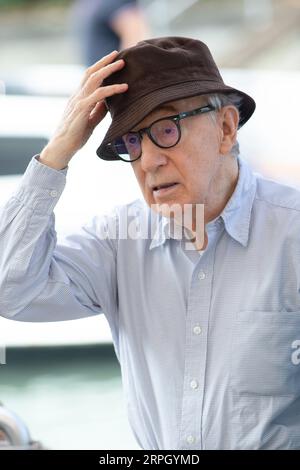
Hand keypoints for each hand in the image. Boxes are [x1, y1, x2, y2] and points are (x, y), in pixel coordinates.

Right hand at [39, 50, 127, 168]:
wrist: (62, 148)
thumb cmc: (75, 136)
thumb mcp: (90, 121)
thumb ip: (98, 110)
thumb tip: (109, 103)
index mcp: (79, 97)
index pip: (89, 77)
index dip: (100, 67)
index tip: (112, 60)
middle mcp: (77, 95)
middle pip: (91, 72)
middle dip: (105, 61)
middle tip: (118, 54)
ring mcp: (78, 101)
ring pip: (94, 79)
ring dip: (109, 70)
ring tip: (122, 63)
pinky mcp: (81, 109)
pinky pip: (98, 95)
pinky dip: (112, 89)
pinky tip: (124, 87)